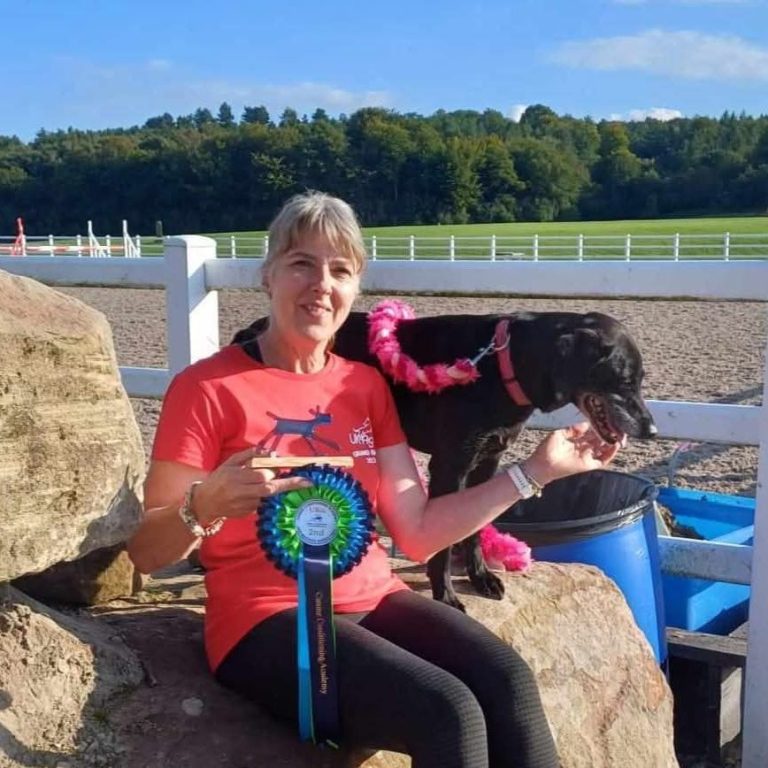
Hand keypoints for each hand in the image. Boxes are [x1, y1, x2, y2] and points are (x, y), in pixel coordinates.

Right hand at [191, 447, 312, 524]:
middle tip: (305, 482)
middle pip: (269, 488)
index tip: (294, 471)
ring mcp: (244, 505)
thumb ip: (249, 455)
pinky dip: (268, 497)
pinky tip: (266, 493)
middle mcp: (241, 492)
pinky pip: (262, 504)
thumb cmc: (219, 479)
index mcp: (236, 477)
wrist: (204, 503)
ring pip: (268, 497)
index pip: (263, 474)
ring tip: (290, 485)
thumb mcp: (230, 463)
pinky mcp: (247, 514)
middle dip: (287, 484)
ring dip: (279, 490)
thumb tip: (270, 453)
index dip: (278, 471)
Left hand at [523, 422, 620, 487]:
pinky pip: (602, 460)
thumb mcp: (559, 433)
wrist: (542, 464)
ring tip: (619, 434)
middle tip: (616, 426)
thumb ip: (573, 428)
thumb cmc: (547, 449)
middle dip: (607, 433)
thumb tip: (586, 424)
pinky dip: (610, 454)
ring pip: (603, 449)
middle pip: (599, 439)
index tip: (606, 419)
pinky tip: (615, 445)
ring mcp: (586, 456)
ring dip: (611, 442)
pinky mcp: (588, 465)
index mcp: (576, 440)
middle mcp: (583, 447)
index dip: (599, 426)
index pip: (591, 431)